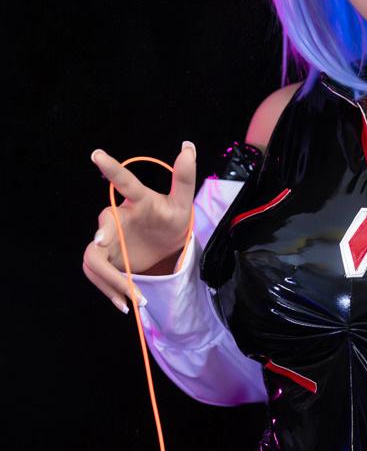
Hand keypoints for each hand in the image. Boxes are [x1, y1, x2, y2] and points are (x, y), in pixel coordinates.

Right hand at [82, 143, 195, 311]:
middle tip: (107, 249)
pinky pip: (97, 274)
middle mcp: (117, 218)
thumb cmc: (172, 218)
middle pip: (102, 227)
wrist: (165, 243)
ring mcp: (107, 239)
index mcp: (137, 200)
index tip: (98, 153)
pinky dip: (110, 291)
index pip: (125, 182)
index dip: (112, 168)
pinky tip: (126, 304)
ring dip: (112, 280)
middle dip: (103, 239)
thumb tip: (188, 146)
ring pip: (95, 257)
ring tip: (135, 299)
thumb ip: (184, 178)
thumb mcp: (183, 203)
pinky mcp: (104, 258)